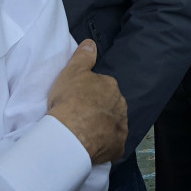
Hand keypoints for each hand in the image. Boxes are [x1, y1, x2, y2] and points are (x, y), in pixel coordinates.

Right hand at [47, 40, 127, 164]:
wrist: (71, 133)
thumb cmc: (70, 100)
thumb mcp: (72, 72)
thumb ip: (83, 57)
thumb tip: (91, 43)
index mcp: (111, 86)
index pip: (103, 86)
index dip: (91, 93)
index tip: (79, 99)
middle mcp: (120, 105)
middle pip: (111, 105)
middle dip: (100, 109)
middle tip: (82, 116)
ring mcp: (121, 127)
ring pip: (114, 125)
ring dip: (104, 127)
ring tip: (86, 132)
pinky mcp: (118, 148)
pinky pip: (113, 145)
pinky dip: (106, 145)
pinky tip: (93, 147)